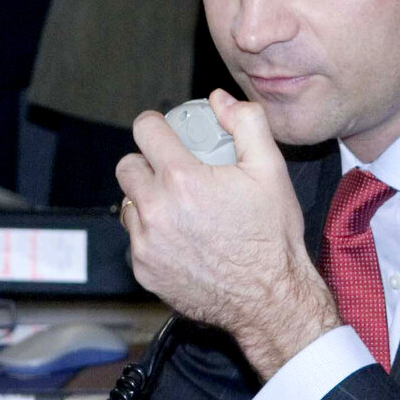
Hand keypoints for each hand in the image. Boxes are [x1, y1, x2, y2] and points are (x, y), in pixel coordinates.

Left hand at [117, 90, 339, 379]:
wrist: (270, 299)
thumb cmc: (271, 236)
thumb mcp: (271, 169)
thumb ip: (247, 122)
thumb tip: (220, 100)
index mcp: (182, 179)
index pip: (145, 130)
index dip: (155, 124)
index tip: (162, 129)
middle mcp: (156, 210)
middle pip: (128, 166)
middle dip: (147, 162)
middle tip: (173, 170)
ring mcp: (146, 243)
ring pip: (128, 204)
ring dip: (146, 199)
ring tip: (176, 206)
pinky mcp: (144, 271)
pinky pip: (135, 240)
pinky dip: (151, 234)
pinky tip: (180, 238)